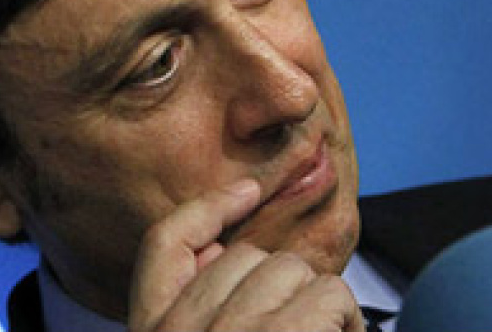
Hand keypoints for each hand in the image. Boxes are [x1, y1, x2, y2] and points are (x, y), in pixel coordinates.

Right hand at [128, 180, 364, 331]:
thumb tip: (219, 250)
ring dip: (317, 302)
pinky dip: (346, 317)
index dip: (206, 209)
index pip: (163, 243)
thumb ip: (197, 304)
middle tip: (298, 326)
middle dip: (279, 284)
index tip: (249, 191)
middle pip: (241, 255)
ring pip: (288, 268)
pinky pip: (327, 292)